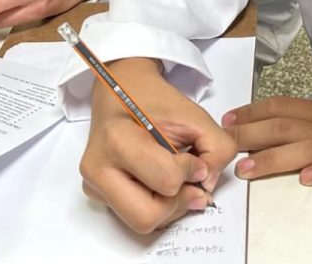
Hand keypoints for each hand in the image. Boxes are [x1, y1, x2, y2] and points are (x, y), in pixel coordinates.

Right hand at [80, 58, 236, 233]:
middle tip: (191, 183)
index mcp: (118, 140)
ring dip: (168, 207)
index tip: (194, 158)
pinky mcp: (97, 193)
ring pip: (141, 223)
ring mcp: (94, 184)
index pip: (166, 181)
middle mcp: (98, 167)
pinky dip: (155, 205)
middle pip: (147, 216)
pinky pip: (134, 216)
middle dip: (177, 203)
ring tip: (176, 179)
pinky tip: (160, 181)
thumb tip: (208, 185)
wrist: (121, 89)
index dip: (191, 173)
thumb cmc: (153, 101)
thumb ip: (217, 149)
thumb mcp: (195, 116)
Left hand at [223, 98, 311, 199]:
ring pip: (305, 147)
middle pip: (285, 125)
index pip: (282, 106)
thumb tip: (278, 129)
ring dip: (274, 157)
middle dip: (250, 133)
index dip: (252, 111)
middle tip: (222, 144)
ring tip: (248, 169)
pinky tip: (306, 180)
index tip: (227, 119)